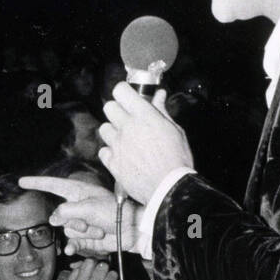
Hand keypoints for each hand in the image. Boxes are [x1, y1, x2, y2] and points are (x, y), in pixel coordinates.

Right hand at [18, 174, 122, 255]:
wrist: (130, 231)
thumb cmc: (113, 213)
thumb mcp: (88, 207)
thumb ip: (66, 211)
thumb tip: (52, 219)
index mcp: (77, 192)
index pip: (52, 185)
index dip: (36, 183)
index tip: (21, 181)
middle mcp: (76, 206)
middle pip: (59, 215)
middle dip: (74, 221)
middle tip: (91, 222)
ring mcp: (80, 222)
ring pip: (67, 230)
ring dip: (83, 233)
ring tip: (99, 230)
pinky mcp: (84, 237)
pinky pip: (71, 242)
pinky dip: (74, 246)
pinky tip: (72, 250)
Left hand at [98, 84, 193, 205]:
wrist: (168, 188)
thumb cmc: (176, 159)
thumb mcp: (175, 130)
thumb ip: (162, 111)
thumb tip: (159, 95)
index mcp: (144, 116)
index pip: (121, 91)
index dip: (124, 92)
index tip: (128, 97)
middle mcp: (127, 128)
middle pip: (109, 107)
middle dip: (118, 110)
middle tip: (128, 118)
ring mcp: (117, 145)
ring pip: (103, 128)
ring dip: (113, 131)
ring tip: (125, 139)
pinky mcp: (112, 162)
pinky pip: (103, 150)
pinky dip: (110, 152)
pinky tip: (122, 155)